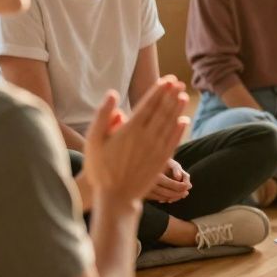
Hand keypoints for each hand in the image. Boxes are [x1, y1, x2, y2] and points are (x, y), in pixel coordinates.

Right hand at [82, 78, 188, 205]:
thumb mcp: (93, 140)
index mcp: (129, 129)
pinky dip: (179, 129)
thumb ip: (103, 115)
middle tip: (178, 82)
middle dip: (170, 95)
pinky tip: (184, 121)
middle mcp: (146, 137)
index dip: (159, 90)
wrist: (115, 196)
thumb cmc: (100, 168)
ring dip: (177, 109)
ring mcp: (156, 149)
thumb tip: (112, 93)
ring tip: (182, 95)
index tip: (167, 79)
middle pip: (162, 111)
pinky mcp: (162, 161)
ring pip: (170, 124)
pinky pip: (174, 141)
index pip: (148, 104)